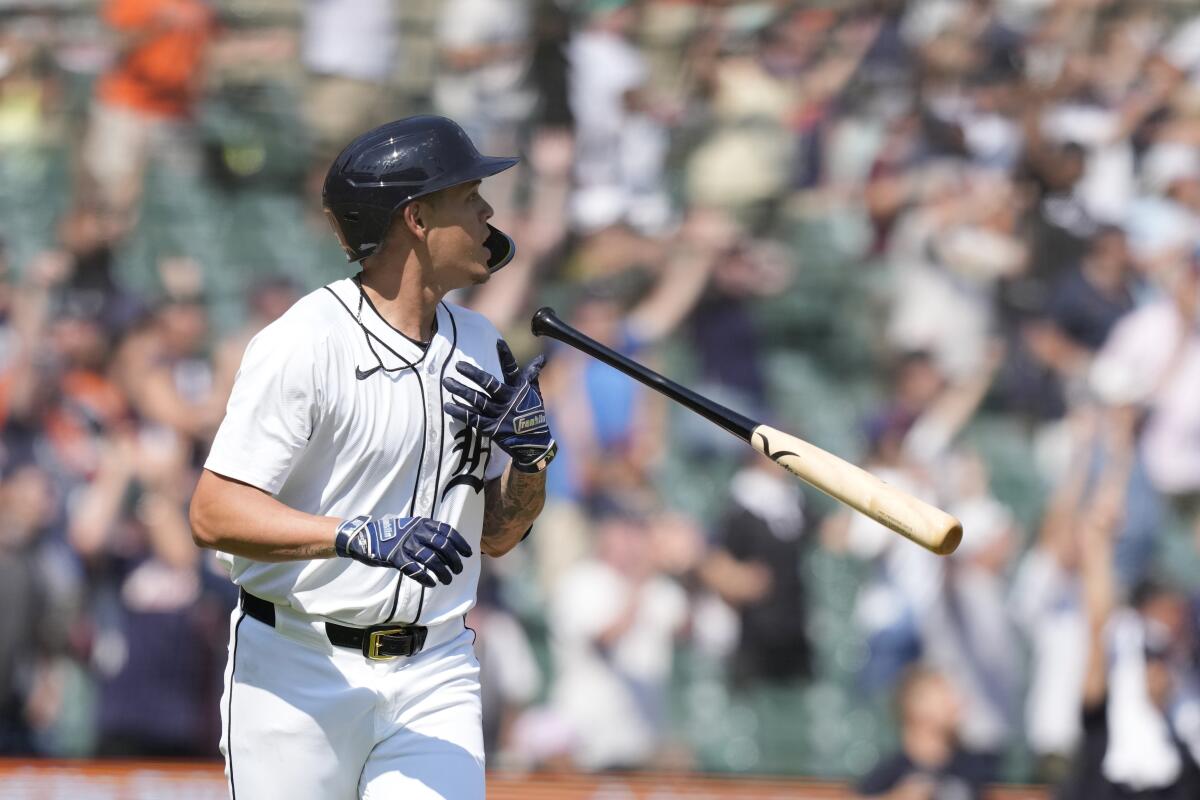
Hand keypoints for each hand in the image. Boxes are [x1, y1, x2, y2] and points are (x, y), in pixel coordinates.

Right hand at [334, 515, 471, 587]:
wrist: (366, 537)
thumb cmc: (392, 534)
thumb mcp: (411, 527)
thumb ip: (427, 533)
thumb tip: (448, 547)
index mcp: (422, 523)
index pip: (447, 532)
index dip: (460, 543)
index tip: (468, 554)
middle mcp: (416, 532)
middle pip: (442, 547)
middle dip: (454, 560)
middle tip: (458, 570)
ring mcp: (405, 545)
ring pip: (431, 560)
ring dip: (443, 572)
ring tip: (448, 580)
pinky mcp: (395, 557)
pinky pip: (414, 570)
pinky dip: (425, 578)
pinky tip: (432, 583)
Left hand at [442, 340, 556, 472]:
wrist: (535, 443)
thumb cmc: (534, 415)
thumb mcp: (535, 393)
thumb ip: (532, 375)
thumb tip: (542, 358)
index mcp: (519, 389)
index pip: (512, 369)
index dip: (506, 356)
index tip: (498, 342)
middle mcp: (508, 400)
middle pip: (488, 384)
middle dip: (473, 374)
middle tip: (458, 365)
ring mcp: (499, 414)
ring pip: (477, 400)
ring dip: (461, 391)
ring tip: (447, 382)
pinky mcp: (492, 428)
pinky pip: (473, 418)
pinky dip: (460, 412)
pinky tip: (449, 405)